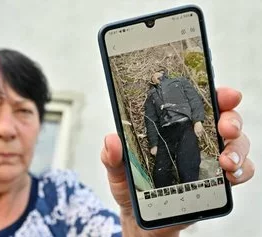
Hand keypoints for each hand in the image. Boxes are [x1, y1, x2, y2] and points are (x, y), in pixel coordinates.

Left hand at [100, 87, 253, 235]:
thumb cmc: (132, 186)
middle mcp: (194, 139)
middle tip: (226, 128)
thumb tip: (112, 140)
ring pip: (237, 144)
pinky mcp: (216, 182)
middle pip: (224, 120)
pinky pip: (240, 172)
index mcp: (172, 128)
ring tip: (226, 160)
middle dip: (231, 119)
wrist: (142, 218)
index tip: (223, 94)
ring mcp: (208, 160)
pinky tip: (230, 175)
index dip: (213, 95)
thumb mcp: (117, 168)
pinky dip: (242, 171)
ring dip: (238, 148)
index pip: (196, 104)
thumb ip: (112, 155)